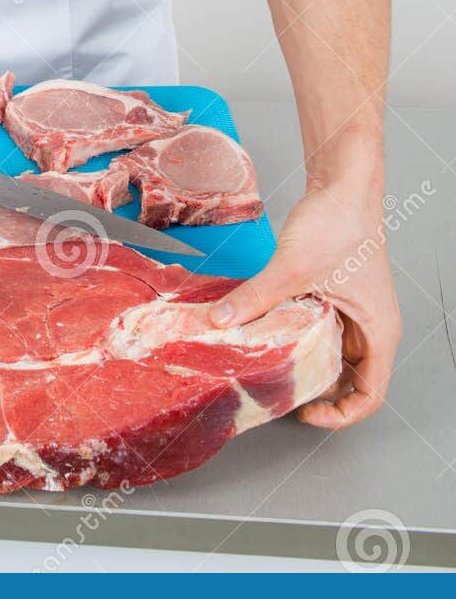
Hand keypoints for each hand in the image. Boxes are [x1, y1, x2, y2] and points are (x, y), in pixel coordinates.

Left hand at [208, 183, 401, 428]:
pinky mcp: (340, 295)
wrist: (344, 184)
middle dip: (315, 389)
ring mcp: (357, 311)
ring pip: (333, 353)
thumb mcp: (293, 268)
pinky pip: (321, 328)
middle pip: (349, 380)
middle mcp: (372, 327)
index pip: (369, 396)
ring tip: (270, 361)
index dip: (339, 415)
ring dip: (305, 360)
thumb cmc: (339, 224)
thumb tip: (220, 321)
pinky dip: (299, 334)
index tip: (305, 410)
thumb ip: (257, 297)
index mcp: (379, 332)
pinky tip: (270, 328)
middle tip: (278, 386)